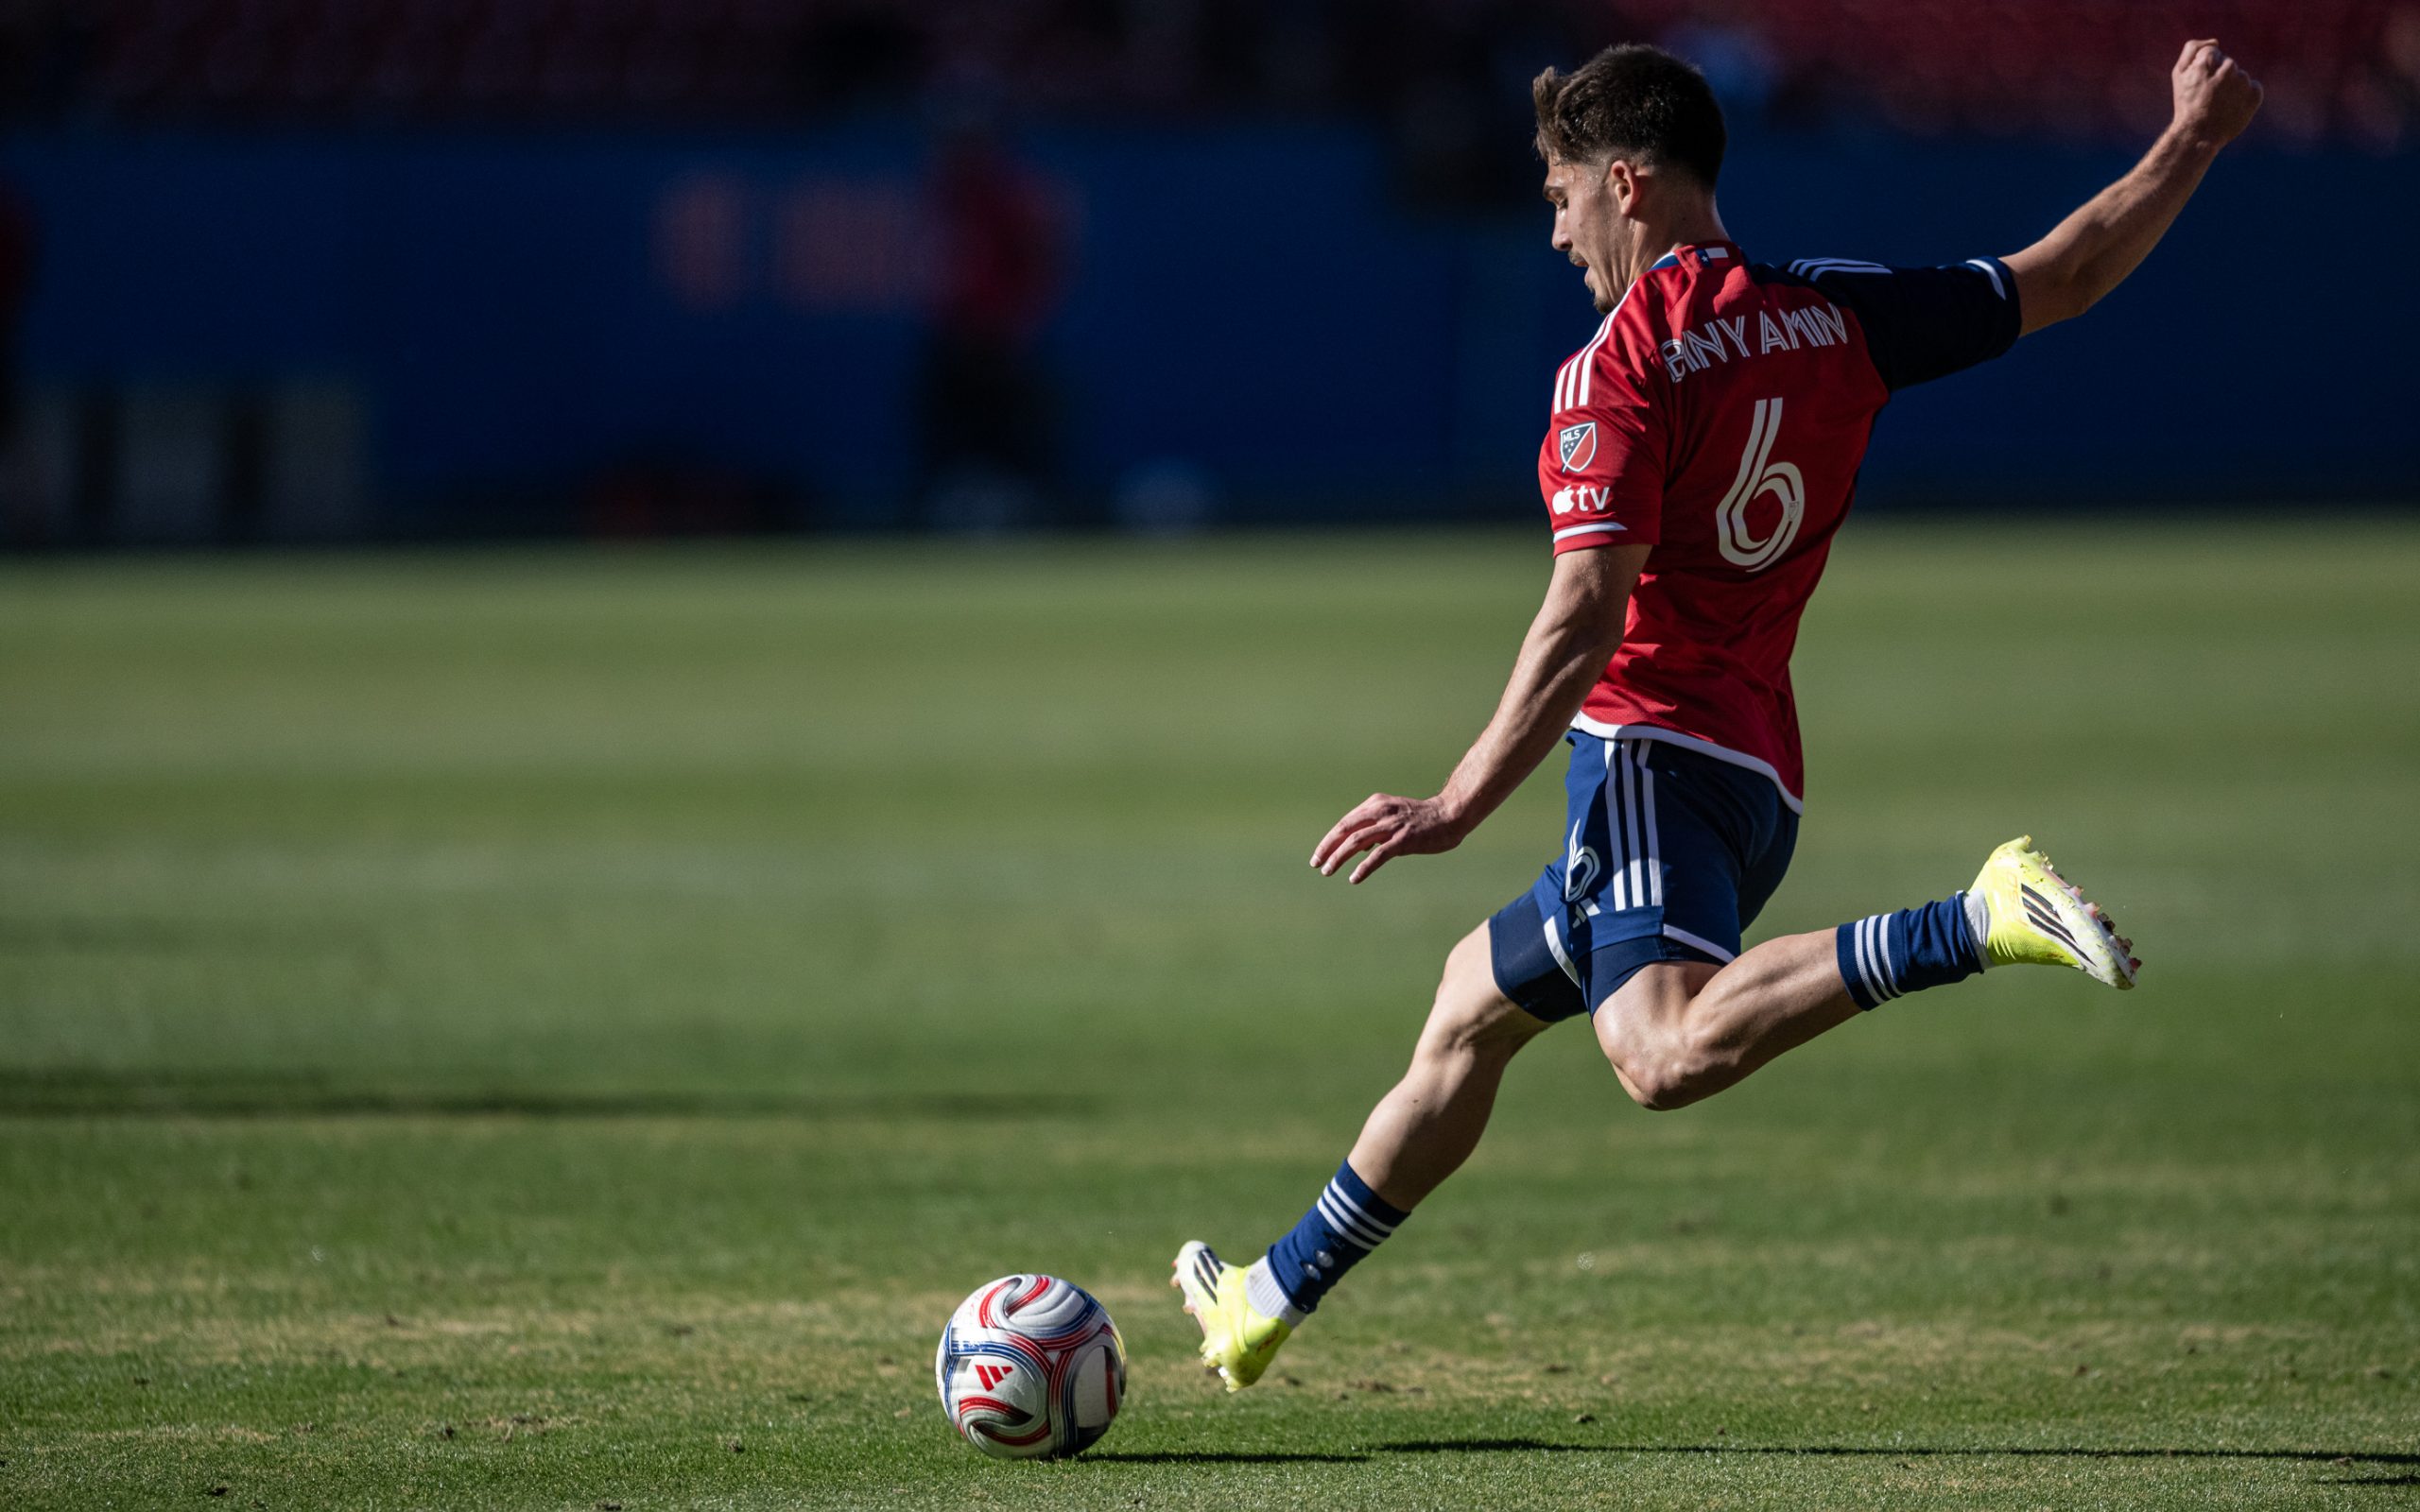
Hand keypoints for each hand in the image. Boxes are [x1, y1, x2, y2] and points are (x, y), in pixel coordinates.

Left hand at [1310, 792, 1468, 884]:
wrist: (1450, 814)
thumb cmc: (1422, 818)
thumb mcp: (1392, 816)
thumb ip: (1374, 828)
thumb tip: (1358, 847)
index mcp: (1376, 804)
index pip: (1345, 822)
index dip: (1329, 839)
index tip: (1319, 854)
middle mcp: (1380, 812)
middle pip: (1345, 829)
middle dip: (1327, 847)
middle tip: (1315, 863)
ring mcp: (1392, 826)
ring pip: (1356, 841)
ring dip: (1339, 857)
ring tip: (1328, 871)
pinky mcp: (1403, 840)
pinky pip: (1378, 855)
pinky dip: (1364, 867)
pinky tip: (1354, 878)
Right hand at [2169, 38, 2261, 148]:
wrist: (2198, 135)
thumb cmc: (2186, 103)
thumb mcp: (2179, 73)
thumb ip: (2192, 49)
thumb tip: (2216, 41)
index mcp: (2207, 62)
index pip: (2212, 53)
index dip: (2204, 70)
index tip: (2199, 85)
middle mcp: (2228, 69)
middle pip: (2228, 64)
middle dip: (2220, 77)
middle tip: (2209, 97)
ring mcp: (2243, 82)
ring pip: (2240, 76)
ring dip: (2232, 87)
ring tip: (2220, 104)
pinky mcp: (2255, 94)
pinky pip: (2253, 87)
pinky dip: (2244, 96)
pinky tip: (2232, 107)